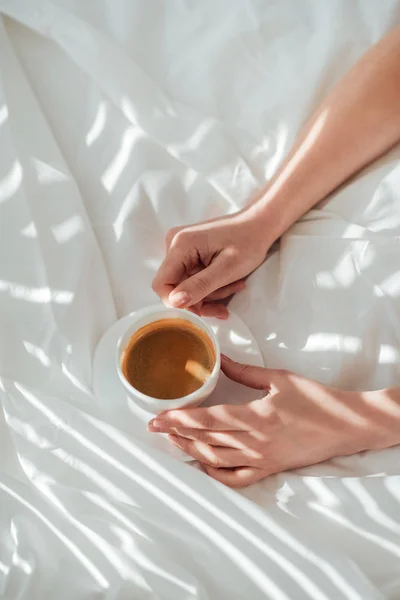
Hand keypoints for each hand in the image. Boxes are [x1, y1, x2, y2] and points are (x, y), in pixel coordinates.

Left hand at [148, 355, 371, 487]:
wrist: (345, 426)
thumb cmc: (315, 399)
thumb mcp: (280, 378)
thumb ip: (245, 371)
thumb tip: (219, 359)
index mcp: (255, 417)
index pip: (207, 419)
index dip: (180, 419)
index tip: (158, 416)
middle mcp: (254, 442)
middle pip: (206, 440)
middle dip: (177, 433)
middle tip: (154, 426)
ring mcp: (261, 459)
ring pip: (216, 460)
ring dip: (191, 451)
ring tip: (172, 441)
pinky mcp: (270, 469)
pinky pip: (237, 478)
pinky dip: (216, 474)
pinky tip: (203, 466)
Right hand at [152, 208, 269, 318]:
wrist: (260, 224)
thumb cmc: (248, 241)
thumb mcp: (227, 269)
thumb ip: (199, 286)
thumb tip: (174, 302)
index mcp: (180, 244)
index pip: (162, 283)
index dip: (177, 302)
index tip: (200, 311)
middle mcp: (174, 244)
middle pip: (175, 286)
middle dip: (199, 299)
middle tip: (223, 307)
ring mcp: (181, 247)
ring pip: (185, 285)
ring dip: (209, 293)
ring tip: (234, 286)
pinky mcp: (189, 252)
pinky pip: (192, 278)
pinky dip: (210, 285)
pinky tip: (229, 282)